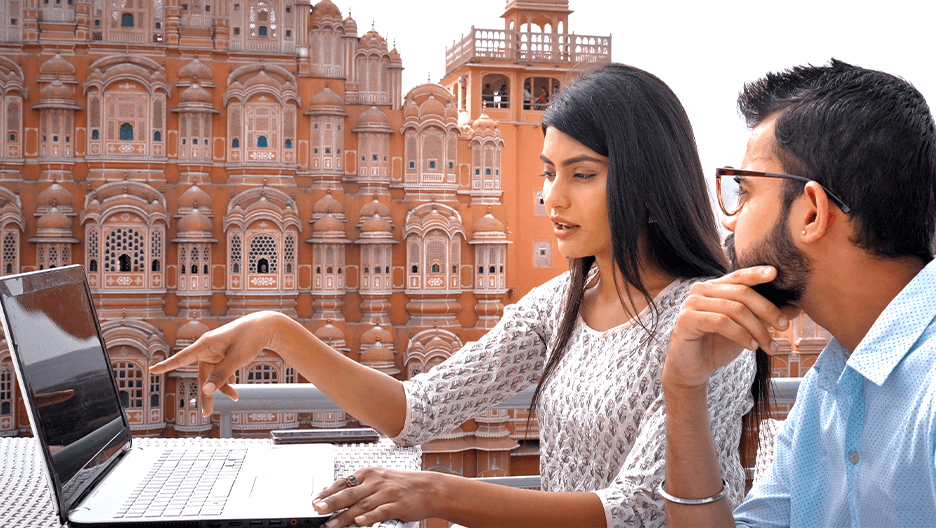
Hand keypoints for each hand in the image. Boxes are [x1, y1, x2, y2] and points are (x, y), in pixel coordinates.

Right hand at [149, 311, 282, 414]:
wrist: (266, 325)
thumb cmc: (250, 337)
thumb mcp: (236, 358)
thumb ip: (221, 375)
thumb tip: (206, 390)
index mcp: (205, 344)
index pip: (181, 357)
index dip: (166, 365)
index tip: (152, 369)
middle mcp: (207, 347)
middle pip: (202, 375)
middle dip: (207, 394)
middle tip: (206, 414)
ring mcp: (216, 351)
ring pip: (213, 374)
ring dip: (222, 386)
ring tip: (235, 397)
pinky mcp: (224, 353)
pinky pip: (221, 370)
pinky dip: (227, 379)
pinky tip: (235, 384)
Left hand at [312, 468, 439, 526]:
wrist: (429, 488)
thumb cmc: (401, 484)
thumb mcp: (376, 479)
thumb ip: (353, 485)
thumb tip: (328, 488)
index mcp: (368, 474)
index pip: (343, 482)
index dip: (327, 493)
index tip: (314, 502)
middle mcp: (376, 482)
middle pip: (349, 493)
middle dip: (331, 502)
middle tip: (317, 509)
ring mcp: (387, 494)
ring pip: (362, 505)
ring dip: (345, 516)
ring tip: (331, 524)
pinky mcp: (397, 506)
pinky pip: (381, 511)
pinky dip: (370, 517)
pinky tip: (360, 522)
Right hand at [663, 266, 800, 390]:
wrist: (693, 369)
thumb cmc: (718, 345)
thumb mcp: (747, 329)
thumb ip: (765, 316)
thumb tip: (796, 307)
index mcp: (714, 287)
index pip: (738, 276)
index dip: (756, 273)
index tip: (776, 273)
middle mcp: (700, 290)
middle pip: (741, 293)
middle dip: (767, 310)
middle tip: (784, 326)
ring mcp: (691, 303)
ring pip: (734, 309)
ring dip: (757, 329)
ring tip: (769, 345)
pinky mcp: (687, 320)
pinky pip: (721, 322)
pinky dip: (741, 334)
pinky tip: (751, 347)